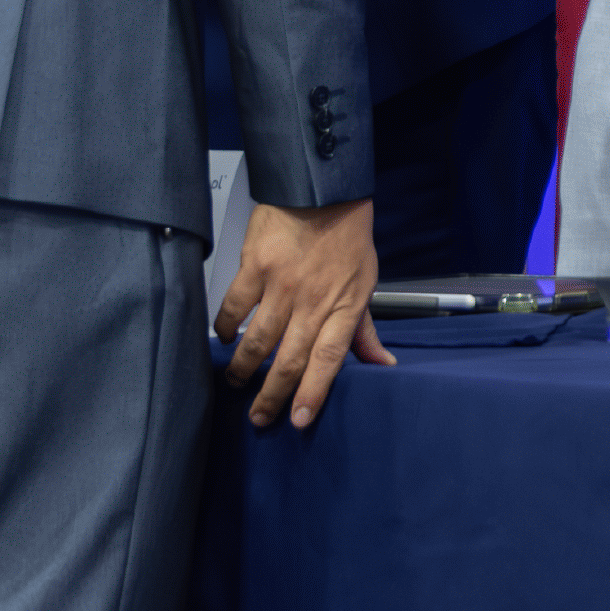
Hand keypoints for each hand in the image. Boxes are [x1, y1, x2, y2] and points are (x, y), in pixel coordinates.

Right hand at [215, 194, 385, 426]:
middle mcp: (313, 299)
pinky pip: (233, 308)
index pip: (329, 359)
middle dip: (272, 396)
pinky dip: (227, 328)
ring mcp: (282, 284)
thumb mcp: (365, 282)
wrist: (323, 189)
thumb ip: (365, 330)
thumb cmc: (347, 237)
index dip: (314, 392)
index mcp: (344, 304)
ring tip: (237, 383)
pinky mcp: (255, 266)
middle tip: (259, 419)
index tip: (299, 420)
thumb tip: (383, 365)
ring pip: (257, 340)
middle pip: (289, 359)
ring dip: (244, 369)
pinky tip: (226, 338)